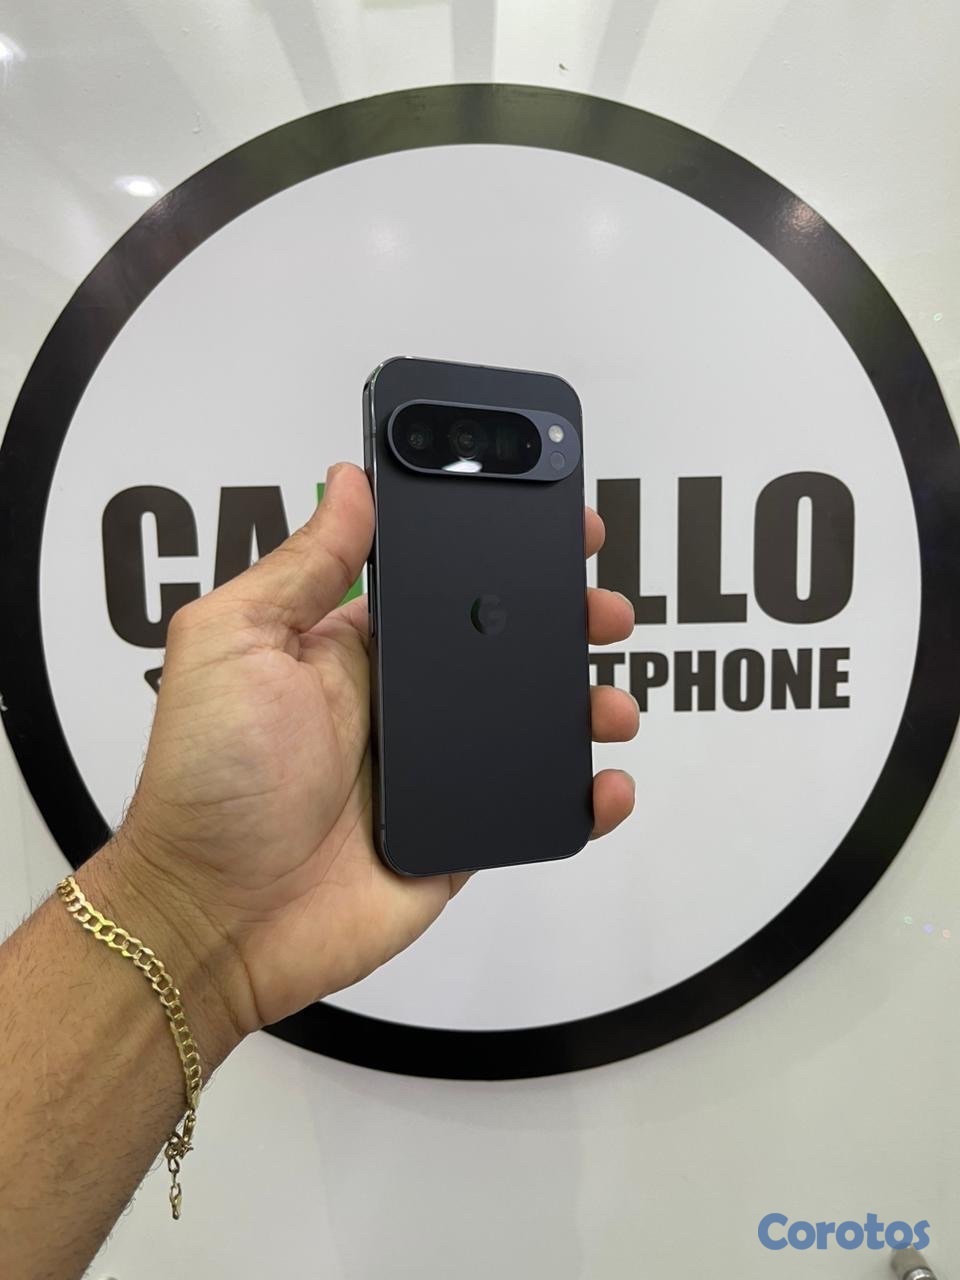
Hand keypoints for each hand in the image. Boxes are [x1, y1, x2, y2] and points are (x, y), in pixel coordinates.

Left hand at [100, 463, 636, 1061]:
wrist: (217, 917)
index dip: (502, 550)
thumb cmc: (210, 778)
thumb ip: (302, 568)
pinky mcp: (459, 834)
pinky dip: (584, 798)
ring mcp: (435, 770)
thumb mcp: (235, 644)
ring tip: (612, 702)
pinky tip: (606, 785)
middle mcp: (401, 702)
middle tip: (606, 610)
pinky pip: (535, 807)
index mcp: (353, 649)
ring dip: (585, 703)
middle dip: (566, 620)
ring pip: (532, 723)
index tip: (556, 523)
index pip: (444, 582)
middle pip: (504, 647)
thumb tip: (350, 481)